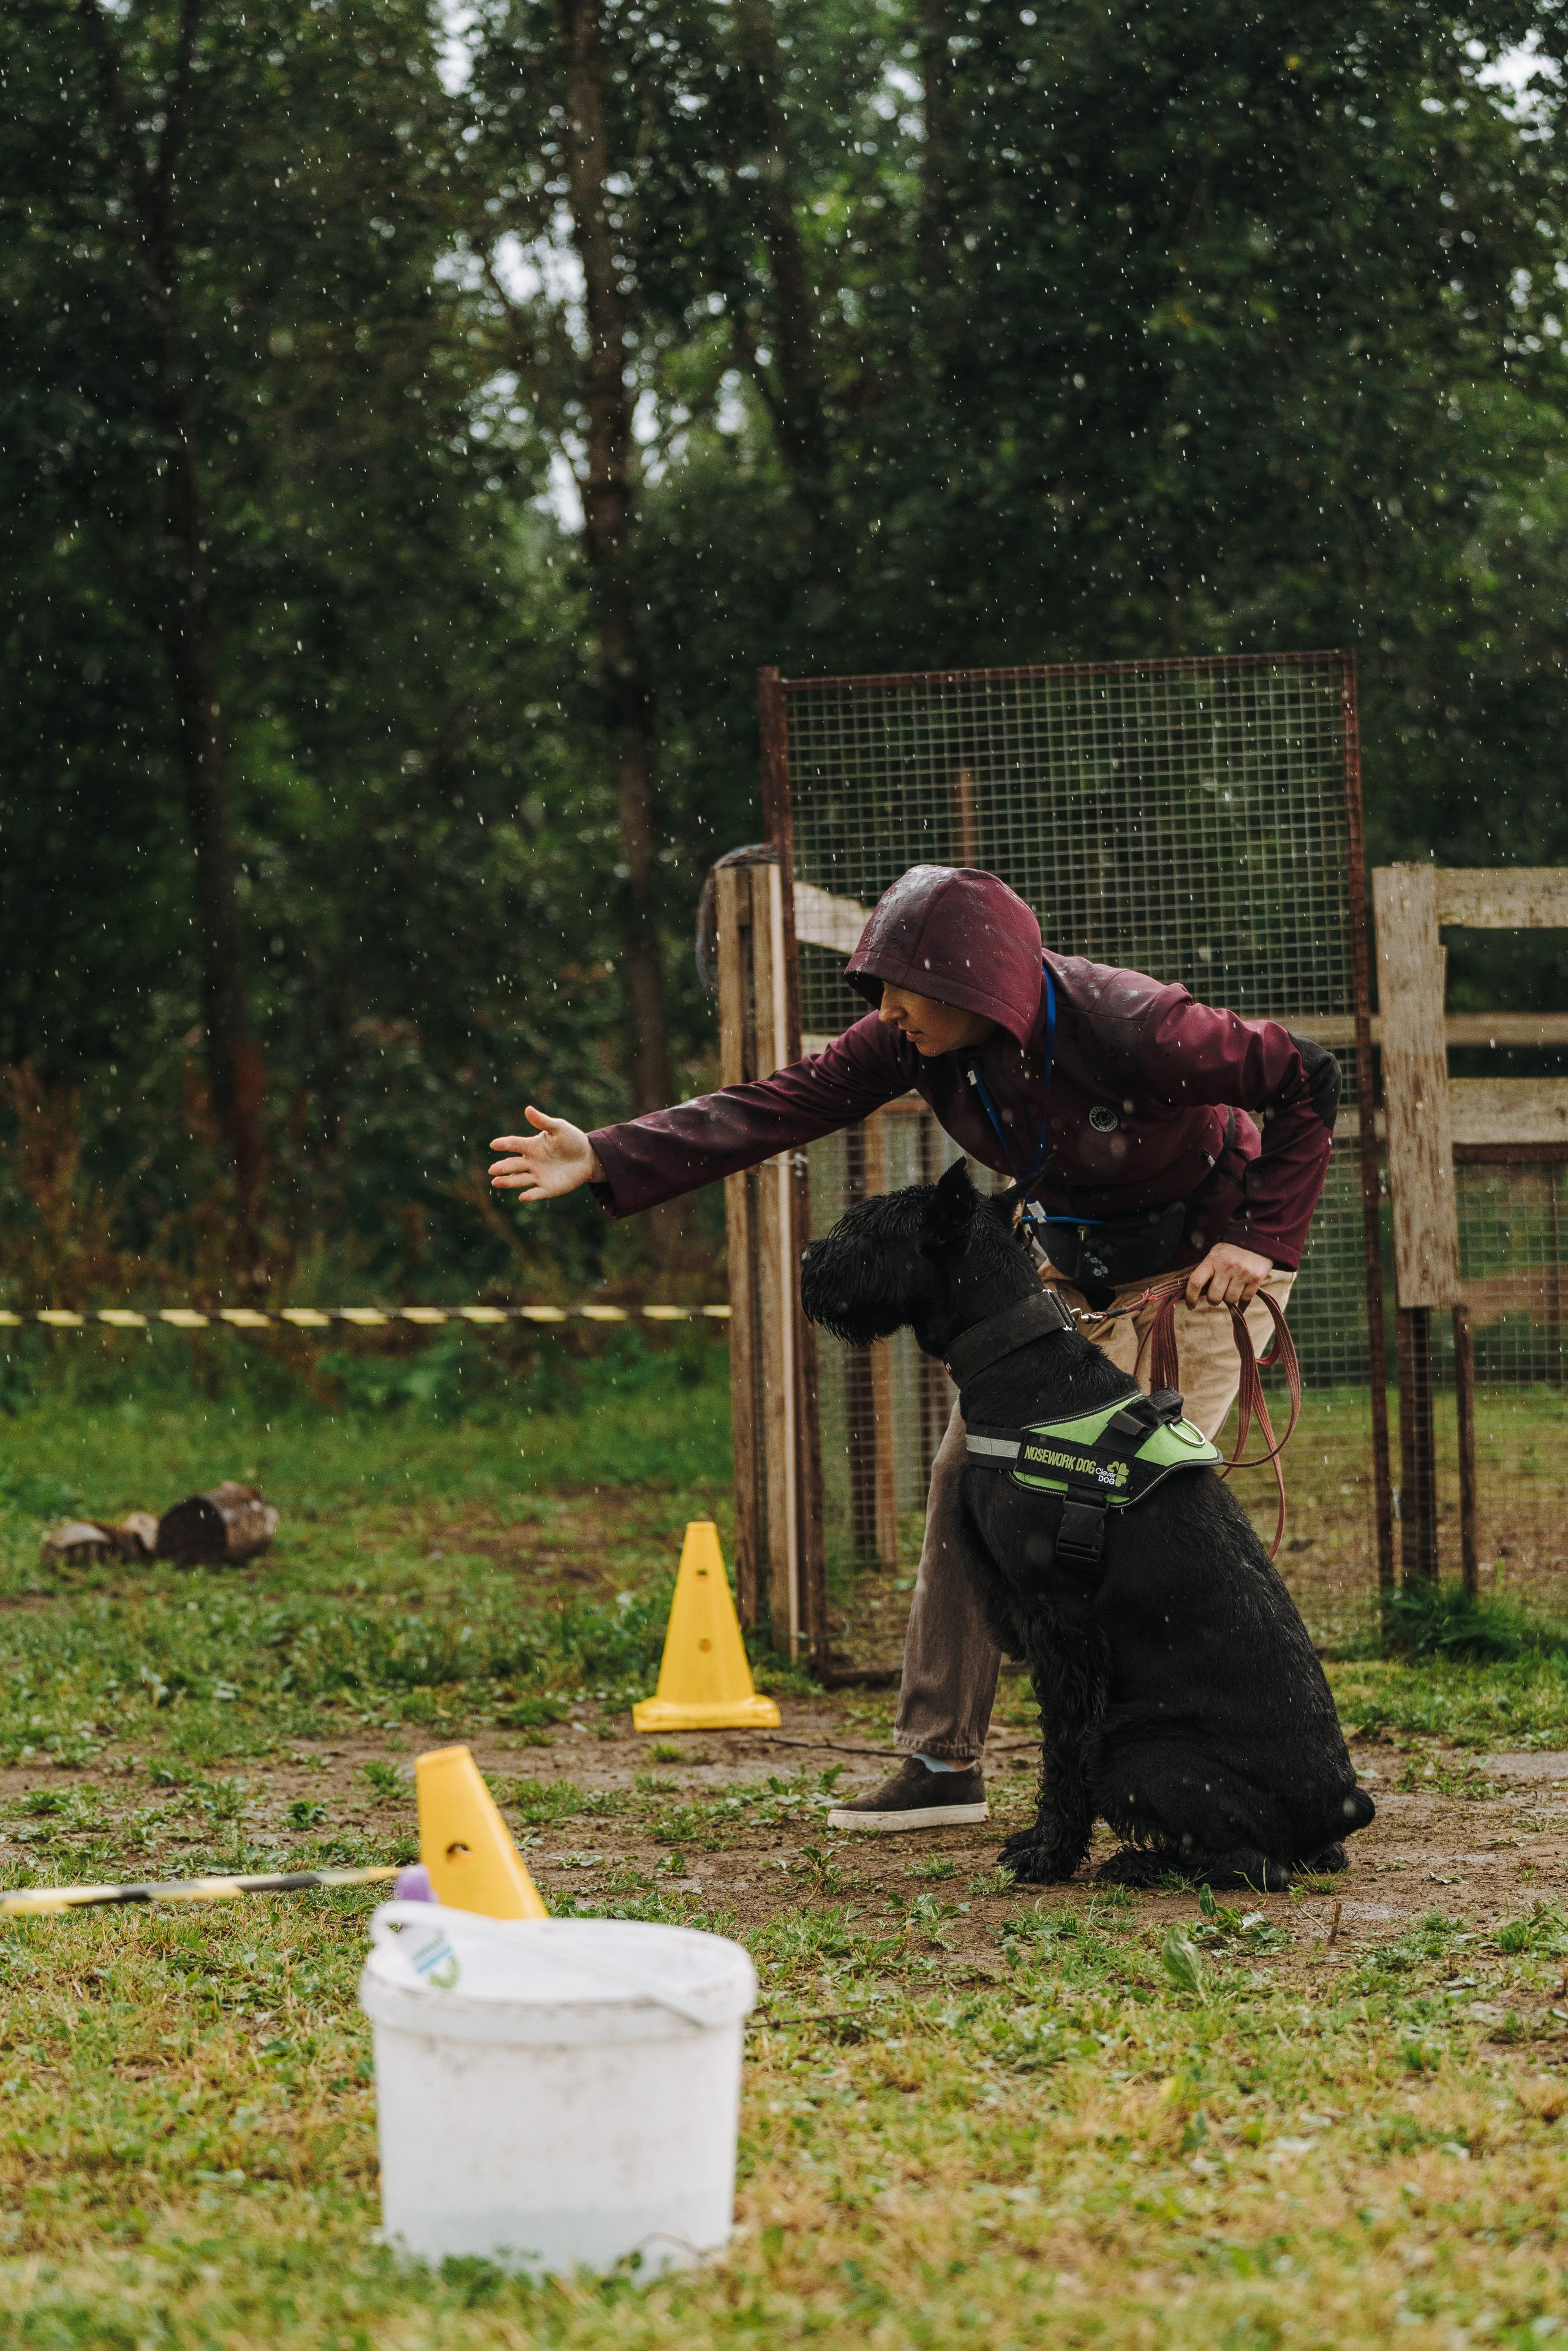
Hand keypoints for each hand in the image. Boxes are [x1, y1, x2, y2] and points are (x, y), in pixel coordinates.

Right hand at [489, 1107, 603, 1200]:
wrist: (587, 1157)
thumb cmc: (571, 1140)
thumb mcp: (559, 1128)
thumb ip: (543, 1122)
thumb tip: (528, 1109)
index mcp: (531, 1146)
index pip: (514, 1144)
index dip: (504, 1144)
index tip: (494, 1144)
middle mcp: (531, 1162)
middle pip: (514, 1164)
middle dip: (503, 1167)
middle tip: (492, 1170)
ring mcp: (538, 1176)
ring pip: (520, 1179)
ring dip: (508, 1181)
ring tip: (496, 1182)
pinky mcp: (548, 1189)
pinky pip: (537, 1193)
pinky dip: (530, 1195)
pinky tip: (522, 1196)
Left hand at [1184, 1242, 1273, 1309]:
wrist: (1256, 1240)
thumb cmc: (1230, 1252)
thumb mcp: (1214, 1256)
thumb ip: (1206, 1272)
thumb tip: (1195, 1293)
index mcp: (1212, 1260)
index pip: (1196, 1282)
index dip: (1190, 1297)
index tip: (1190, 1306)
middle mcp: (1226, 1267)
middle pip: (1214, 1297)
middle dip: (1214, 1300)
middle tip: (1217, 1294)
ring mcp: (1242, 1273)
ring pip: (1230, 1300)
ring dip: (1230, 1297)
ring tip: (1233, 1285)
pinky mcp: (1256, 1279)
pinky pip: (1245, 1298)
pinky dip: (1243, 1295)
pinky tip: (1244, 1285)